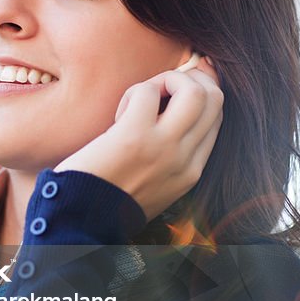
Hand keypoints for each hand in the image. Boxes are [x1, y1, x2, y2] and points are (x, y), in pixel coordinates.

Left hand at [54, 57, 223, 221]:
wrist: (82, 221)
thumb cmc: (109, 197)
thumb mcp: (154, 183)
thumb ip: (169, 155)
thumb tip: (169, 110)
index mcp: (192, 172)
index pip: (216, 118)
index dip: (201, 94)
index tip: (175, 91)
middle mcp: (186, 160)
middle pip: (216, 99)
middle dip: (191, 80)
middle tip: (162, 87)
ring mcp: (164, 147)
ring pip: (196, 91)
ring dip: (169, 80)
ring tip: (144, 99)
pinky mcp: (135, 136)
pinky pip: (147, 91)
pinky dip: (135, 91)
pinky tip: (120, 115)